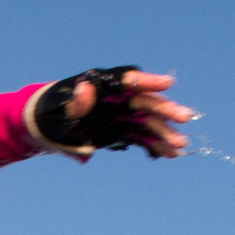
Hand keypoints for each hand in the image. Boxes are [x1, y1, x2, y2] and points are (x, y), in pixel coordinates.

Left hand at [31, 67, 195, 157]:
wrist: (49, 127)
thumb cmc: (53, 114)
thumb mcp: (60, 112)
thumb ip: (75, 104)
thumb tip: (85, 89)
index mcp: (104, 87)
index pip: (128, 81)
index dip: (148, 81)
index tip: (168, 83)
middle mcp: (118, 99)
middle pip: (145, 102)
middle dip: (165, 110)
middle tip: (185, 118)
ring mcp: (122, 115)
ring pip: (148, 122)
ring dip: (165, 132)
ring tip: (181, 146)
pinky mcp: (123, 131)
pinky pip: (142, 137)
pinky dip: (155, 145)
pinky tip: (171, 154)